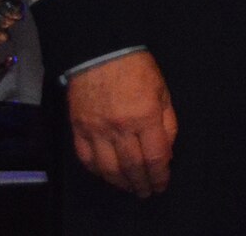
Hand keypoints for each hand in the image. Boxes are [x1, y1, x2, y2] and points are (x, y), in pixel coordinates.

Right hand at [67, 50, 176, 198]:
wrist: (100, 53)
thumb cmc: (137, 68)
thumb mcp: (163, 91)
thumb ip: (167, 122)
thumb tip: (167, 150)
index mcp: (145, 116)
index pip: (155, 156)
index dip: (160, 174)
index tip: (163, 183)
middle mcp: (120, 128)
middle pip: (132, 166)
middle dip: (142, 183)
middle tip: (147, 192)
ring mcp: (96, 130)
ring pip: (108, 168)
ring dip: (120, 183)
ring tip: (130, 188)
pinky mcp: (78, 129)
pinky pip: (87, 159)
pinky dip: (97, 172)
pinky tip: (106, 175)